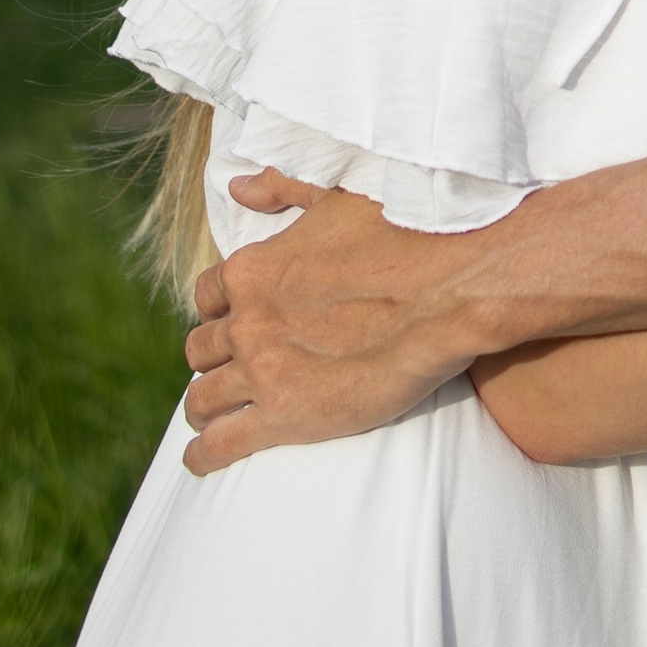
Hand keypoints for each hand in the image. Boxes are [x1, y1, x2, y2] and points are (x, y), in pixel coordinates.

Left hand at [178, 171, 474, 476]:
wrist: (447, 289)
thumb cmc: (401, 235)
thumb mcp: (335, 197)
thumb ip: (281, 191)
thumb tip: (238, 185)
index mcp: (252, 270)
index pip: (207, 296)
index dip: (219, 310)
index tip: (233, 321)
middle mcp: (246, 321)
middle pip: (201, 348)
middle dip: (211, 359)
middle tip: (229, 370)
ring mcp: (261, 371)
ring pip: (204, 398)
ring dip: (203, 406)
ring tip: (207, 418)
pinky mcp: (284, 416)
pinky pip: (223, 442)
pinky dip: (203, 455)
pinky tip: (199, 461)